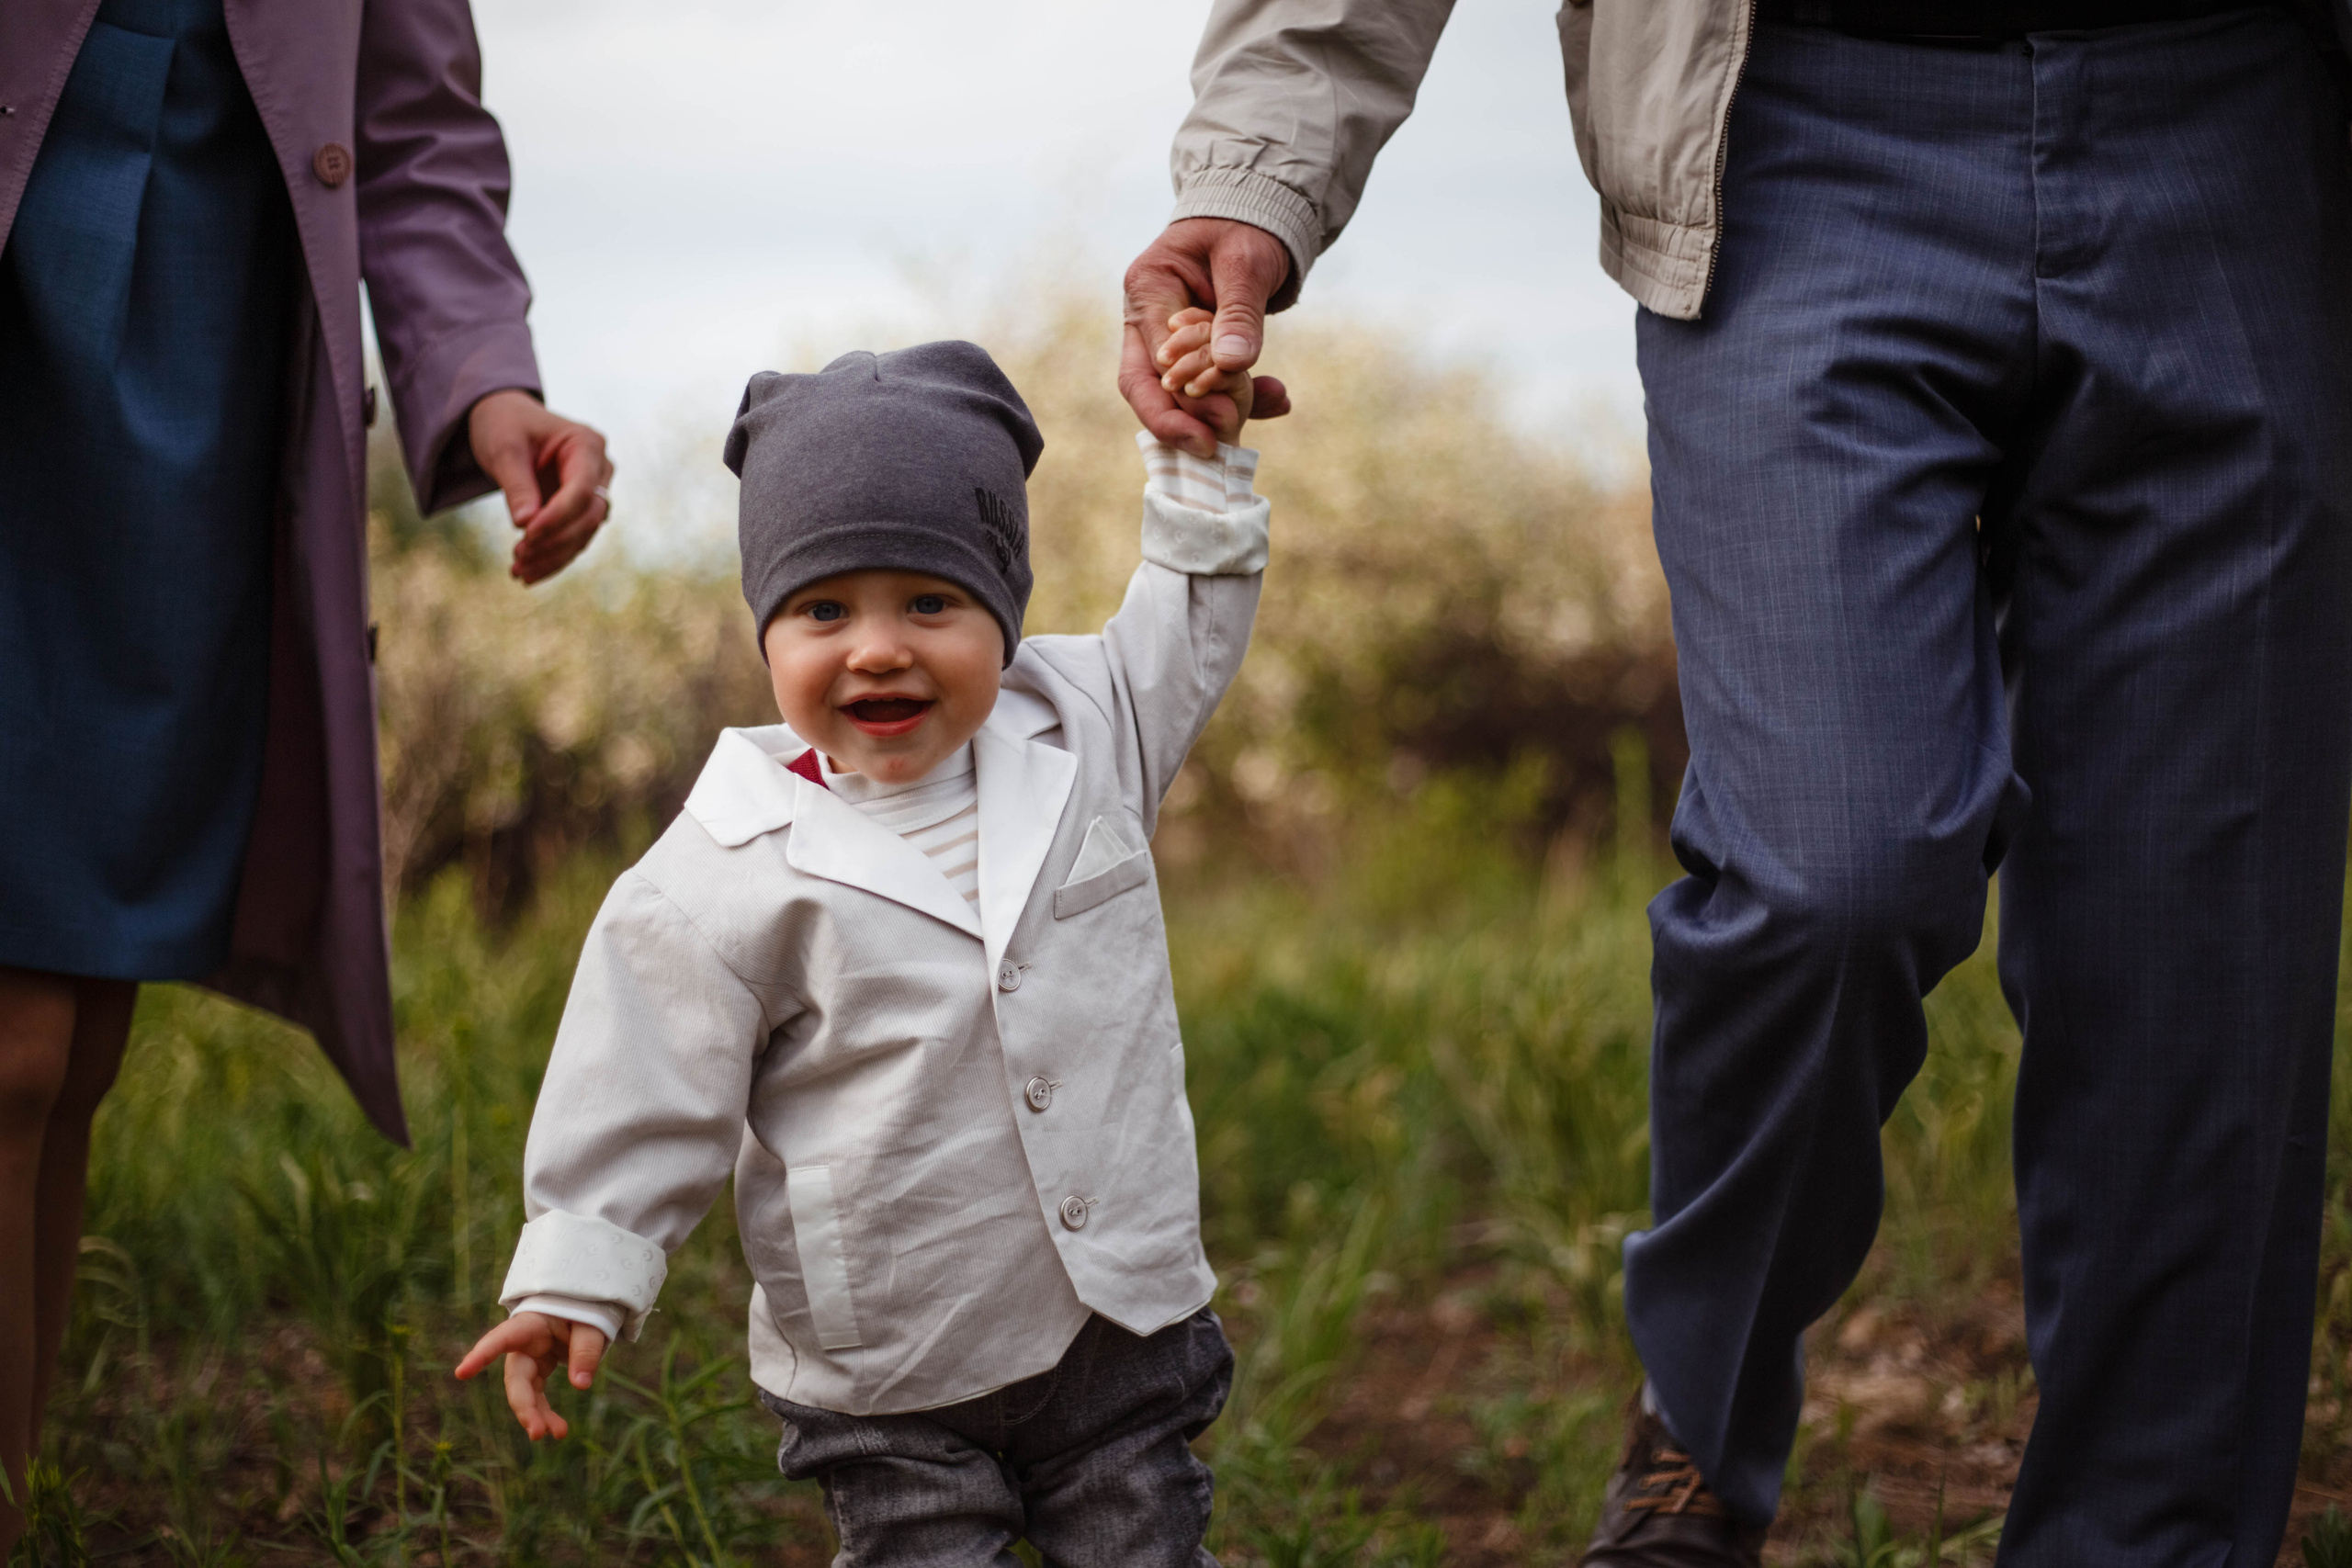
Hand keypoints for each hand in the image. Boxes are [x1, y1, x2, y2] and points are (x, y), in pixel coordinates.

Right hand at [454, 1310, 608, 1439]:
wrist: (581, 1308)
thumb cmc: (581, 1310)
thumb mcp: (591, 1324)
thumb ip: (585, 1349)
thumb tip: (580, 1385)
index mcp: (529, 1324)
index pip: (502, 1338)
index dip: (482, 1355)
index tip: (461, 1373)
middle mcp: (523, 1345)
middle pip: (516, 1377)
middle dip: (524, 1405)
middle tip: (537, 1432)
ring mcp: (529, 1359)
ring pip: (525, 1392)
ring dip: (537, 1415)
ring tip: (557, 1433)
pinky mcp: (538, 1370)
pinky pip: (538, 1395)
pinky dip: (546, 1413)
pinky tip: (558, 1431)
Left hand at [467, 389, 613, 584]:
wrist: (505, 421)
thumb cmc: (504, 425)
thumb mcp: (504, 449)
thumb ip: (517, 486)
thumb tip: (526, 525)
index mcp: (587, 444)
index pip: (582, 489)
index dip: (557, 516)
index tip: (526, 534)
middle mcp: (599, 470)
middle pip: (589, 516)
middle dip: (555, 540)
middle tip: (518, 557)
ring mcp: (594, 491)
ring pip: (583, 534)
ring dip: (552, 556)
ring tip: (518, 572)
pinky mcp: (580, 510)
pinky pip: (573, 539)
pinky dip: (551, 558)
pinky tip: (526, 573)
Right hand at [1120, 218, 1292, 457]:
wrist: (1256, 212)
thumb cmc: (1246, 226)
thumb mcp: (1247, 262)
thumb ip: (1239, 313)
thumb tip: (1232, 365)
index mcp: (1149, 287)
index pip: (1152, 361)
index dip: (1181, 401)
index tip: (1222, 425)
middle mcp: (1146, 316)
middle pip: (1145, 386)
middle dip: (1181, 423)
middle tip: (1221, 447)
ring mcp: (1163, 335)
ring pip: (1174, 393)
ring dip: (1217, 412)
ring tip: (1269, 408)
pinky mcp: (1191, 349)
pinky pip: (1205, 385)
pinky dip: (1241, 397)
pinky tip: (1278, 399)